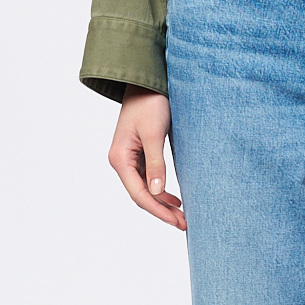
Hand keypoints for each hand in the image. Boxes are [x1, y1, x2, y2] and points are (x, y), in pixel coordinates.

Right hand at [108, 87, 186, 230]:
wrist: (146, 81)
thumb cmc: (149, 102)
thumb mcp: (154, 133)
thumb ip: (156, 163)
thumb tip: (157, 192)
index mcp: (120, 158)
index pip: (139, 194)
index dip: (159, 210)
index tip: (177, 221)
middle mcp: (121, 161)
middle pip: (142, 195)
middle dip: (162, 211)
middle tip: (185, 224)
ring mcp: (129, 158)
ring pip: (146, 189)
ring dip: (163, 203)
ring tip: (182, 215)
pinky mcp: (139, 153)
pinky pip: (149, 178)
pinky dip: (161, 191)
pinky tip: (174, 199)